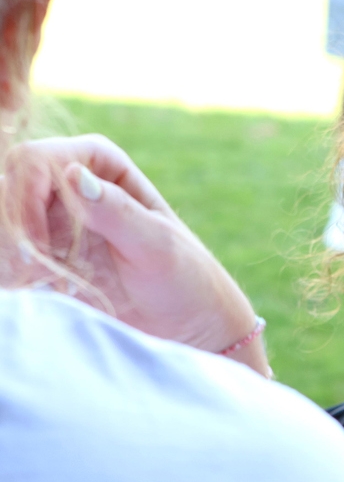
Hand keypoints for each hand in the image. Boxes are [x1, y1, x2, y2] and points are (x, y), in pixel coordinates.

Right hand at [5, 134, 270, 376]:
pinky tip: (50, 291)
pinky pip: (8, 254)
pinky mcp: (45, 252)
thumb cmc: (185, 277)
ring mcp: (53, 216)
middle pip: (7, 186)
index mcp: (100, 163)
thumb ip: (117, 212)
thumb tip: (76, 176)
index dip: (24, 198)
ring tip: (50, 284)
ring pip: (3, 222)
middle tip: (35, 271)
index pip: (35, 160)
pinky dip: (14, 273)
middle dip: (13, 230)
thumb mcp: (158, 246)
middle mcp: (70, 182)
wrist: (188, 321)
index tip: (36, 247)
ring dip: (11, 255)